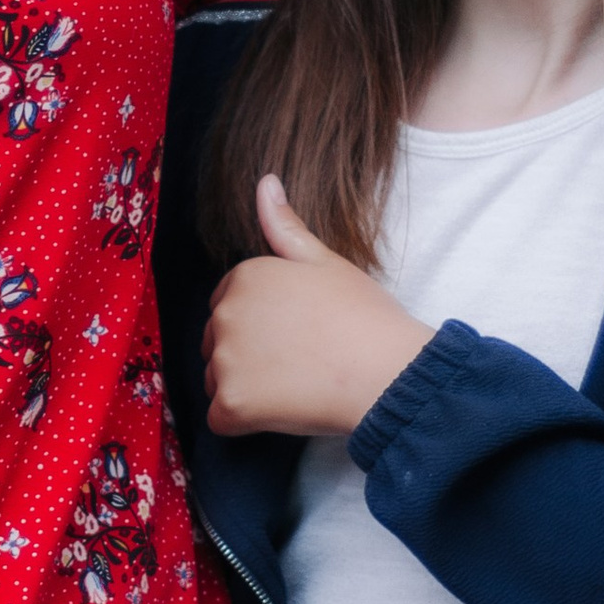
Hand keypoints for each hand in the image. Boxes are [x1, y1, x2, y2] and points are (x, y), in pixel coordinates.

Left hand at [203, 176, 433, 439]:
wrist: (386, 371)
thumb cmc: (363, 316)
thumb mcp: (325, 261)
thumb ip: (285, 226)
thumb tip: (265, 182)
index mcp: (245, 276)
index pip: (228, 307)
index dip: (262, 326)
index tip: (296, 335)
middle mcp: (225, 313)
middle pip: (217, 344)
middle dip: (246, 356)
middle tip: (298, 361)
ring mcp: (225, 359)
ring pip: (217, 381)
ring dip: (245, 389)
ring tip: (294, 384)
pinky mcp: (232, 402)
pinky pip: (222, 419)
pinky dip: (246, 421)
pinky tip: (283, 411)